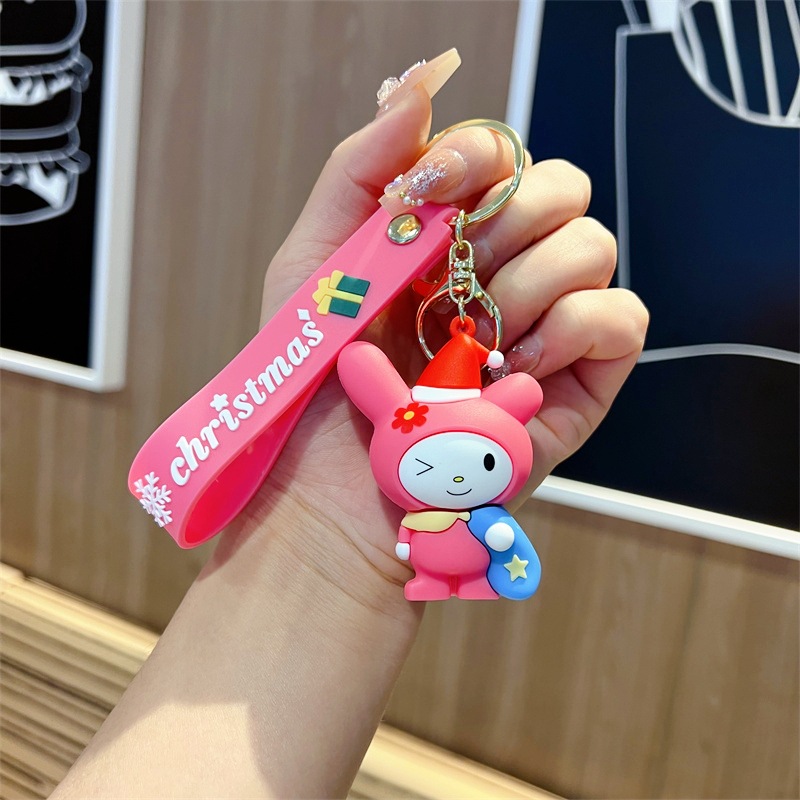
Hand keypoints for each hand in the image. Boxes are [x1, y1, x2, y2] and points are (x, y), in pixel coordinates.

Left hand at [244, 70, 646, 595]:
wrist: (333, 491)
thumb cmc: (317, 384)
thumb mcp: (314, 263)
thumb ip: (358, 169)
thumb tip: (418, 84)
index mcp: (450, 239)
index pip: (503, 154)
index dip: (477, 156)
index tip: (429, 193)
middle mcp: (506, 272)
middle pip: (561, 186)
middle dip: (504, 223)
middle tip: (448, 282)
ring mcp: (545, 325)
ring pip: (594, 244)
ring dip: (526, 284)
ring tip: (473, 340)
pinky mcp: (579, 381)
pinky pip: (624, 316)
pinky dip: (572, 329)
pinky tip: (513, 369)